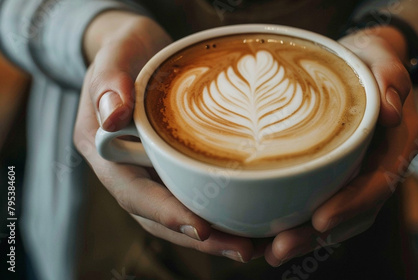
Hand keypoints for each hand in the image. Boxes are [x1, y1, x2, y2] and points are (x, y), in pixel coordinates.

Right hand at [74, 11, 255, 261]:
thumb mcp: (114, 55)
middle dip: (200, 238)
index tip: (203, 229)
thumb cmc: (125, 50)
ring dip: (214, 234)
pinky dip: (218, 211)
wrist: (137, 49)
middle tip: (242, 250)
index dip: (166, 213)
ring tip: (252, 246)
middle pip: (160, 216)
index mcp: (104, 151)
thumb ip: (109, 81)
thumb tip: (112, 115)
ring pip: (178, 212)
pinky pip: (193, 194)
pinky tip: (248, 218)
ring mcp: (150, 171)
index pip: (133, 192)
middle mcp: (126, 170)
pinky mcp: (171, 166)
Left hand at [263, 26, 417, 265]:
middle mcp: (382, 165)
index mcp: (398, 144)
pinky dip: (305, 221)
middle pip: (356, 210)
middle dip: (320, 234)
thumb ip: (391, 77)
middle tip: (280, 249)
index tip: (321, 220)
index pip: (379, 182)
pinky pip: (328, 203)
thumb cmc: (369, 59)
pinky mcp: (342, 174)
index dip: (353, 205)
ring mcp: (362, 173)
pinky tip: (274, 232)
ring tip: (272, 251)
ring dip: (309, 237)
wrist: (363, 62)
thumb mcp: (382, 57)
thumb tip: (392, 112)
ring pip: (341, 216)